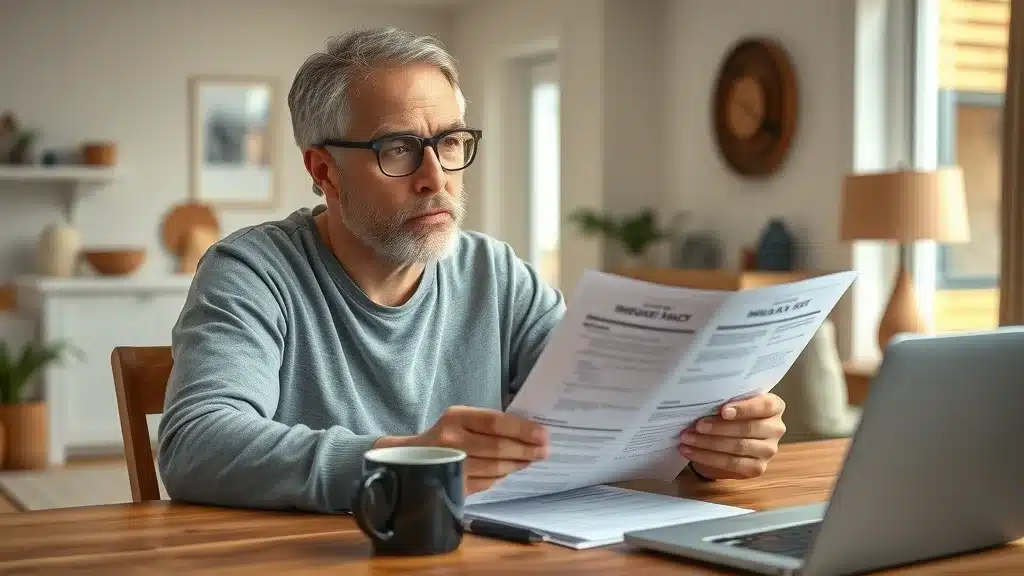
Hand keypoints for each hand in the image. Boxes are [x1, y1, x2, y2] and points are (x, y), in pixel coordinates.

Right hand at [376, 406, 548, 493]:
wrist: (408, 457)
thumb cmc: (446, 434)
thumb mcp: (462, 419)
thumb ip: (489, 423)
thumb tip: (529, 432)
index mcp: (456, 417)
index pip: (495, 422)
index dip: (522, 429)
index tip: (543, 434)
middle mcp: (450, 440)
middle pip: (498, 448)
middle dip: (526, 450)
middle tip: (544, 451)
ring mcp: (449, 464)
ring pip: (493, 468)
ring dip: (516, 465)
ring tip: (530, 460)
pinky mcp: (450, 485)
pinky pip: (484, 483)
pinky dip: (499, 478)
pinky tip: (508, 471)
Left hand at [678, 393, 785, 479]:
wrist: (728, 438)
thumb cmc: (729, 414)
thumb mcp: (730, 402)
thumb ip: (725, 401)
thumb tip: (702, 402)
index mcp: (774, 406)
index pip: (764, 406)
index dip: (744, 409)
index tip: (723, 411)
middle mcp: (776, 428)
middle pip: (748, 428)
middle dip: (719, 428)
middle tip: (696, 426)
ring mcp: (768, 450)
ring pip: (738, 447)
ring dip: (708, 443)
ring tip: (687, 439)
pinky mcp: (758, 468)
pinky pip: (732, 464)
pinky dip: (708, 458)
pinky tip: (691, 452)